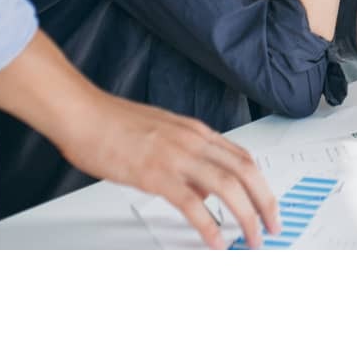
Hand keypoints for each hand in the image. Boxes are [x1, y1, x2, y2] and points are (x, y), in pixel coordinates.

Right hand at [58, 92, 278, 249]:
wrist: (84, 114)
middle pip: (245, 171)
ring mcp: (176, 156)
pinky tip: (215, 241)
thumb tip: (201, 186)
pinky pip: (192, 204)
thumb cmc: (114, 123)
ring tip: (251, 238)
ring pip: (227, 186)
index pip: (243, 157)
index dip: (261, 183)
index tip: (268, 204)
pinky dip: (209, 225)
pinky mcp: (155, 174)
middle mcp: (193, 140)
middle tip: (272, 226)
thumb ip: (185, 154)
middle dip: (265, 202)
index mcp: (196, 131)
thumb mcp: (162, 133)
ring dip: (246, 216)